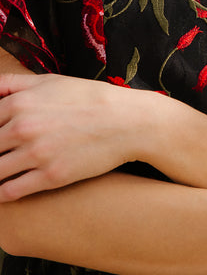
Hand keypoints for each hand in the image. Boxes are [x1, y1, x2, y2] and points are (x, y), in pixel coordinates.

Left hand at [0, 73, 150, 200]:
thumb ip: (12, 83)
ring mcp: (36, 154)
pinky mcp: (51, 176)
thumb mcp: (50, 81)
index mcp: (19, 103)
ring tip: (1, 173)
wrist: (127, 121)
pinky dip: (1, 194)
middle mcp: (22, 128)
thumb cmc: (89, 98)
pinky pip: (11, 191)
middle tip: (1, 155)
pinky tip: (4, 191)